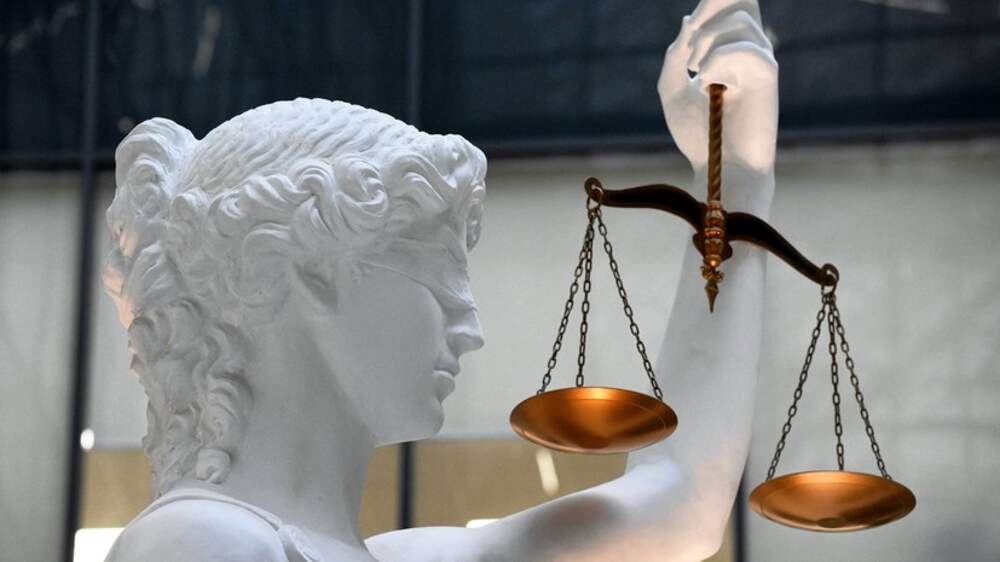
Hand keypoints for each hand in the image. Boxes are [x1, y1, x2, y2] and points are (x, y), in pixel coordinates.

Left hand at [659, 0, 777, 208]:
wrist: (718, 168)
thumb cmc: (698, 136)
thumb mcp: (672, 91)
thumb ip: (675, 56)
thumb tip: (688, 21)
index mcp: (726, 51)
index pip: (731, 4)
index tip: (695, 13)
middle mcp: (747, 51)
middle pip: (740, 1)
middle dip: (709, 9)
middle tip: (690, 50)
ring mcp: (760, 61)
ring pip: (739, 21)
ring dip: (709, 41)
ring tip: (696, 72)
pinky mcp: (769, 75)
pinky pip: (746, 48)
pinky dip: (718, 60)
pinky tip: (706, 82)